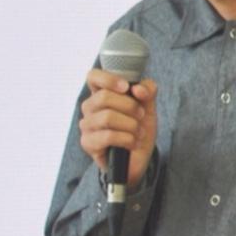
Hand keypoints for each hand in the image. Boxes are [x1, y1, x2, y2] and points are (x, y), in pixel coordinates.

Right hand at [78, 70, 157, 186]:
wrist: (138, 158)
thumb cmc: (138, 129)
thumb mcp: (148, 107)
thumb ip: (148, 91)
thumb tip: (138, 89)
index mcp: (101, 94)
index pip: (93, 76)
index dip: (108, 79)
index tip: (126, 87)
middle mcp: (90, 108)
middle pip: (104, 97)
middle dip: (129, 106)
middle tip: (140, 116)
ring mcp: (87, 125)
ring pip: (107, 117)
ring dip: (130, 125)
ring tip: (139, 132)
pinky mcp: (88, 143)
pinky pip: (107, 136)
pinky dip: (127, 139)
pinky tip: (133, 143)